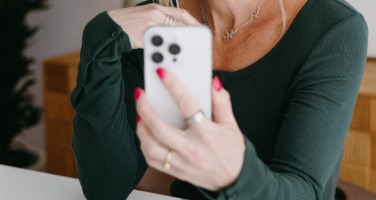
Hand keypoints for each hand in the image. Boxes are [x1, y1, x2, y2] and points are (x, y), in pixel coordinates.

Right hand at [107, 4, 199, 48]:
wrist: (109, 29)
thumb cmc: (128, 25)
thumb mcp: (145, 16)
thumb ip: (159, 21)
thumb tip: (175, 32)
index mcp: (156, 8)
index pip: (181, 13)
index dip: (192, 22)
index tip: (199, 29)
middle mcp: (154, 13)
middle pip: (179, 24)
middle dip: (188, 34)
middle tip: (196, 44)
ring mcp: (149, 23)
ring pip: (169, 34)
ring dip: (176, 44)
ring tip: (183, 52)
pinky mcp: (143, 35)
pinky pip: (158, 43)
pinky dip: (163, 49)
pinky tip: (166, 55)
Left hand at [134, 68, 245, 190]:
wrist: (235, 180)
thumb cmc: (232, 153)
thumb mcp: (231, 125)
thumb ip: (222, 103)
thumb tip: (213, 83)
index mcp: (207, 134)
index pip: (187, 106)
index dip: (173, 86)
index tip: (162, 73)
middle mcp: (192, 149)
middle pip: (160, 128)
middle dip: (145, 108)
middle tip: (140, 95)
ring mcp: (182, 163)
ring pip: (151, 146)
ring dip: (141, 128)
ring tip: (141, 114)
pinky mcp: (176, 172)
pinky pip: (152, 160)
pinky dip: (144, 145)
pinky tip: (146, 134)